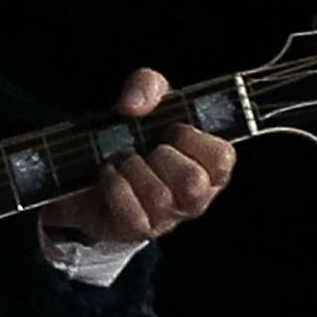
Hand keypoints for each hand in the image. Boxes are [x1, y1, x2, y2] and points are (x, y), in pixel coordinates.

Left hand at [45, 68, 235, 244]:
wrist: (94, 172)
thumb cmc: (137, 137)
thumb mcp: (149, 101)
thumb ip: (148, 86)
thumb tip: (133, 105)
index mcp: (210, 166)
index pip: (222, 158)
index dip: (192, 139)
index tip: (172, 130)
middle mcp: (196, 197)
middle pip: (192, 182)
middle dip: (161, 156)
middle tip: (147, 149)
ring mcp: (169, 218)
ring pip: (160, 197)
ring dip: (133, 169)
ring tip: (122, 160)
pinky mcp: (139, 231)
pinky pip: (133, 213)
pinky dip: (116, 187)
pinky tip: (110, 175)